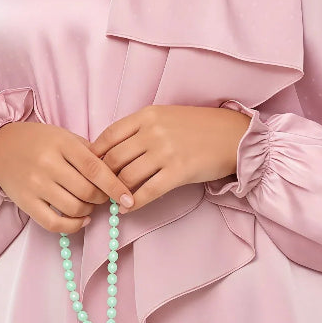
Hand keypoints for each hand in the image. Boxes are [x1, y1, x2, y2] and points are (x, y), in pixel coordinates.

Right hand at [0, 120, 134, 233]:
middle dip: (102, 198)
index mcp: (62, 144)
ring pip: (73, 208)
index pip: (95, 168)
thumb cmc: (39, 141)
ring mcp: (35, 184)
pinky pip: (53, 223)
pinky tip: (80, 220)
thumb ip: (88, 152)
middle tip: (104, 196)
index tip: (129, 198)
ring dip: (89, 211)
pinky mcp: (26, 202)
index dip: (115, 185)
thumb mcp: (65, 137)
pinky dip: (72, 226)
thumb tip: (116, 174)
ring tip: (89, 204)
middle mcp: (48, 164)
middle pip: (86, 191)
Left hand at [88, 105, 248, 213]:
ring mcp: (166, 151)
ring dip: (115, 192)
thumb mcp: (165, 117)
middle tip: (97, 190)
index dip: (94, 155)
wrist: (232, 135)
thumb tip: (110, 152)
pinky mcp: (179, 171)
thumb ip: (139, 129)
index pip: (108, 136)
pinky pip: (148, 191)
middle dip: (102, 178)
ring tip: (111, 200)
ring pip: (127, 176)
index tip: (89, 168)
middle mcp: (153, 131)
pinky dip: (133, 202)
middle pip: (113, 159)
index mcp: (147, 114)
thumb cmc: (197, 126)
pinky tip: (127, 208)